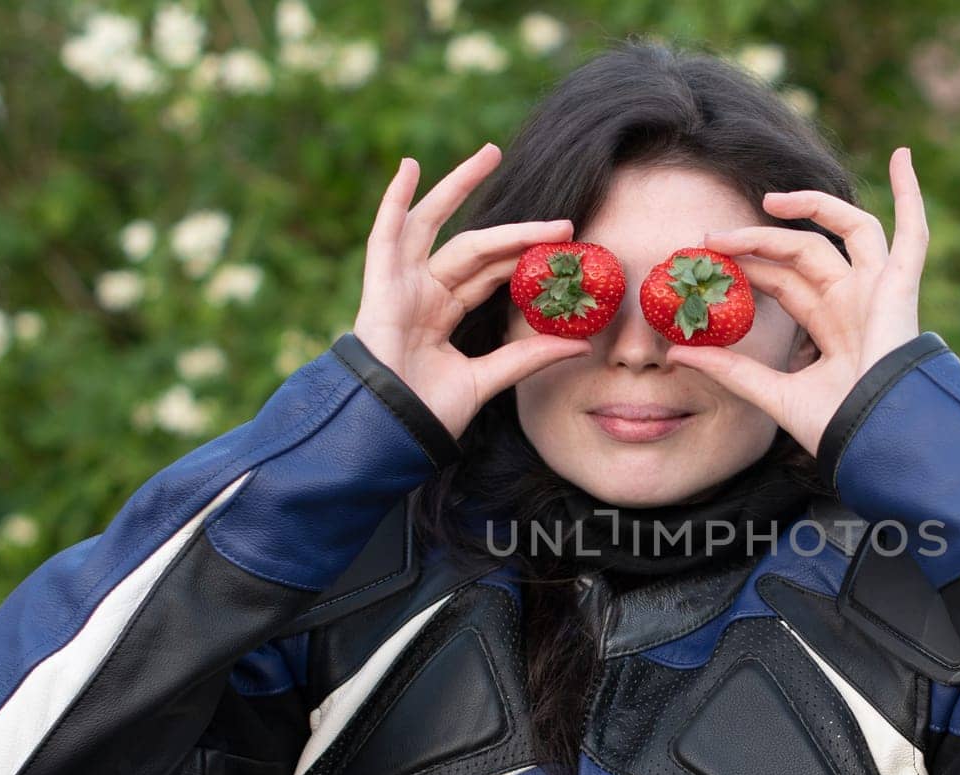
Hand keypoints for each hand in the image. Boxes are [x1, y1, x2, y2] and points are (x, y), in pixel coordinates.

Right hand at [351, 144, 594, 439]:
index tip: (568, 247)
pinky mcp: (379, 287)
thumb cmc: (427, 413)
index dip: (527, 257)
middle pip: (475, 245)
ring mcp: (401, 286)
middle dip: (514, 226)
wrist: (389, 433)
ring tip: (490, 155)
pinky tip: (409, 168)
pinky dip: (394, 201)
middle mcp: (424, 293)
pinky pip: (386, 235)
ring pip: (435, 226)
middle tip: (558, 213)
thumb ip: (526, 359)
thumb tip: (580, 345)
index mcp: (445, 314)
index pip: (493, 274)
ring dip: (459, 188)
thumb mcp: (485, 381)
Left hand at [662, 147, 928, 456]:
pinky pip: (913, 232)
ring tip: (769, 200)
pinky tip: (901, 156)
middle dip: (758, 240)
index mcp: (829, 329)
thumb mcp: (773, 394)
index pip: (783, 282)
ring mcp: (878, 291)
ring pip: (845, 230)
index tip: (706, 257)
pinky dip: (911, 192)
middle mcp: (854, 303)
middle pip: (802, 252)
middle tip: (712, 236)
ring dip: (811, 207)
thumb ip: (731, 372)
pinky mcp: (901, 286)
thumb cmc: (836, 427)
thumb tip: (677, 355)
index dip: (748, 265)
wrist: (876, 441)